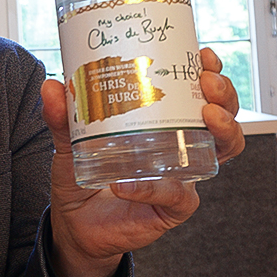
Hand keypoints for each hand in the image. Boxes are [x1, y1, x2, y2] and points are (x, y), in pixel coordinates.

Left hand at [41, 47, 243, 276]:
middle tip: (206, 82)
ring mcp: (181, 175)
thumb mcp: (69, 140)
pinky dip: (156, 187)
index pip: (196, 92)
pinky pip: (177, 195)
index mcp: (162, 121)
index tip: (204, 55)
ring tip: (206, 115)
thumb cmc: (83, 174)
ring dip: (223, 129)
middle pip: (222, 115)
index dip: (210, 72)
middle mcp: (180, 145)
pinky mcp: (171, 207)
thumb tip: (52, 85)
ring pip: (223, 150)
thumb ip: (62, 117)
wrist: (75, 222)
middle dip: (224, 94)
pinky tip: (130, 183)